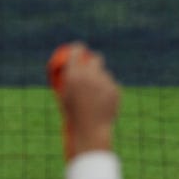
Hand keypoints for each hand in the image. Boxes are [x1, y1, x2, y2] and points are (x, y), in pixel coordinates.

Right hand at [48, 43, 119, 158]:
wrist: (89, 130)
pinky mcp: (115, 89)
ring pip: (105, 74)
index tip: (79, 48)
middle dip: (95, 59)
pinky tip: (103, 103)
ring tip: (96, 97)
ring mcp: (103, 81)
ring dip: (101, 79)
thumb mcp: (64, 97)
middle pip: (96, 59)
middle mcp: (89, 75)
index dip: (78, 48)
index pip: (77, 52)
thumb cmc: (72, 115)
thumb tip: (69, 71)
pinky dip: (107, 90)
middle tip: (93, 65)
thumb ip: (68, 82)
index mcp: (73, 75)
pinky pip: (111, 85)